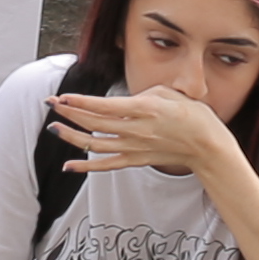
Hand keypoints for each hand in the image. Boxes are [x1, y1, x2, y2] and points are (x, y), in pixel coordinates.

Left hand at [51, 80, 232, 176]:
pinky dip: (86, 167)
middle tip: (50, 104)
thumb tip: (124, 99)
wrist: (207, 146)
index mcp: (144, 109)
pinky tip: (69, 166)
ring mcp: (135, 148)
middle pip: (94, 123)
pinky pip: (106, 165)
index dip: (80, 102)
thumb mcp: (169, 92)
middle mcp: (136, 130)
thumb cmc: (193, 115)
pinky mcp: (136, 160)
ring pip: (95, 144)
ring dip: (72, 137)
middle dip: (69, 113)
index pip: (104, 106)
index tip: (62, 97)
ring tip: (54, 129)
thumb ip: (143, 93)